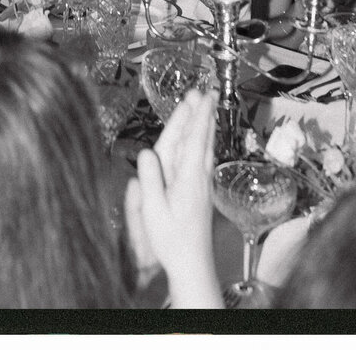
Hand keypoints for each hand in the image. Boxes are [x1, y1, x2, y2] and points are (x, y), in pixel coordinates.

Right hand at [126, 89, 218, 306]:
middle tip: (209, 90)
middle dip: (204, 113)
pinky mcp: (202, 193)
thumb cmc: (171, 240)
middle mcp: (199, 177)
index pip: (192, 138)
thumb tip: (146, 151)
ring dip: (206, 126)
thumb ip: (150, 180)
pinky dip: (204, 143)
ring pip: (205, 148)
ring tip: (208, 108)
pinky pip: (204, 159)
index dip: (196, 115)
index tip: (202, 94)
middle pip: (202, 138)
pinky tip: (204, 142)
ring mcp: (203, 185)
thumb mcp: (153, 211)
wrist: (192, 266)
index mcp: (187, 177)